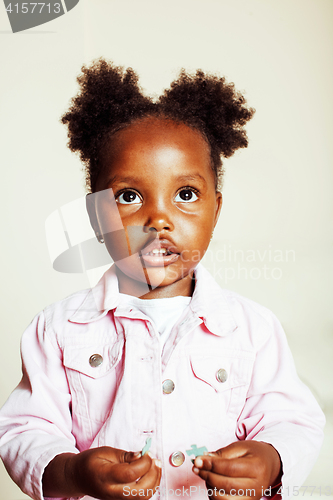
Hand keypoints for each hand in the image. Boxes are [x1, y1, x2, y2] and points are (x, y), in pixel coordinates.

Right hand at [43, 446, 161, 499]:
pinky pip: (140, 497)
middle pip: (139, 491)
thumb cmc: (90, 462)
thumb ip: (125, 455)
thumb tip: (141, 455)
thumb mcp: (105, 451)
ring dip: (154, 481)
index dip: (143, 463)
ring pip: (142, 497)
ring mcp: (116, 499)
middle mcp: (111, 492)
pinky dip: (150, 486)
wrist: (78, 477)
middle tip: (155, 460)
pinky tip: (150, 472)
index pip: (129, 474)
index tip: (147, 452)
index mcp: (104, 477)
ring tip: (155, 465)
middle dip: (152, 475)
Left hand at [192, 441, 281, 498]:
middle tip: (197, 467)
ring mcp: (252, 498)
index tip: (198, 460)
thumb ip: (223, 453)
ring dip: (210, 487)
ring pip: (224, 499)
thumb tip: (204, 460)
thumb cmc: (254, 454)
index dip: (211, 465)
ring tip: (207, 474)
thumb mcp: (241, 447)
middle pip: (226, 485)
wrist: (270, 465)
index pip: (229, 468)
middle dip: (207, 476)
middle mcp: (256, 486)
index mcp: (256, 467)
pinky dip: (215, 495)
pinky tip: (213, 483)